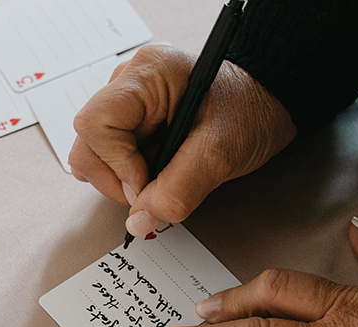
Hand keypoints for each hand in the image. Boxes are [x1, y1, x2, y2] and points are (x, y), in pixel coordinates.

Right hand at [70, 44, 295, 236]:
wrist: (269, 101)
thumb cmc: (251, 110)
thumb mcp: (221, 153)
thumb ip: (178, 190)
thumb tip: (139, 220)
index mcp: (147, 74)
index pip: (95, 123)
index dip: (116, 163)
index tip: (146, 185)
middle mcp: (129, 83)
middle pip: (88, 141)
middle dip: (116, 178)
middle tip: (152, 190)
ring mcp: (128, 102)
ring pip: (94, 152)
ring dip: (122, 179)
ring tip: (161, 177)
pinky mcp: (133, 121)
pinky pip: (111, 155)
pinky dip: (130, 175)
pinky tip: (158, 172)